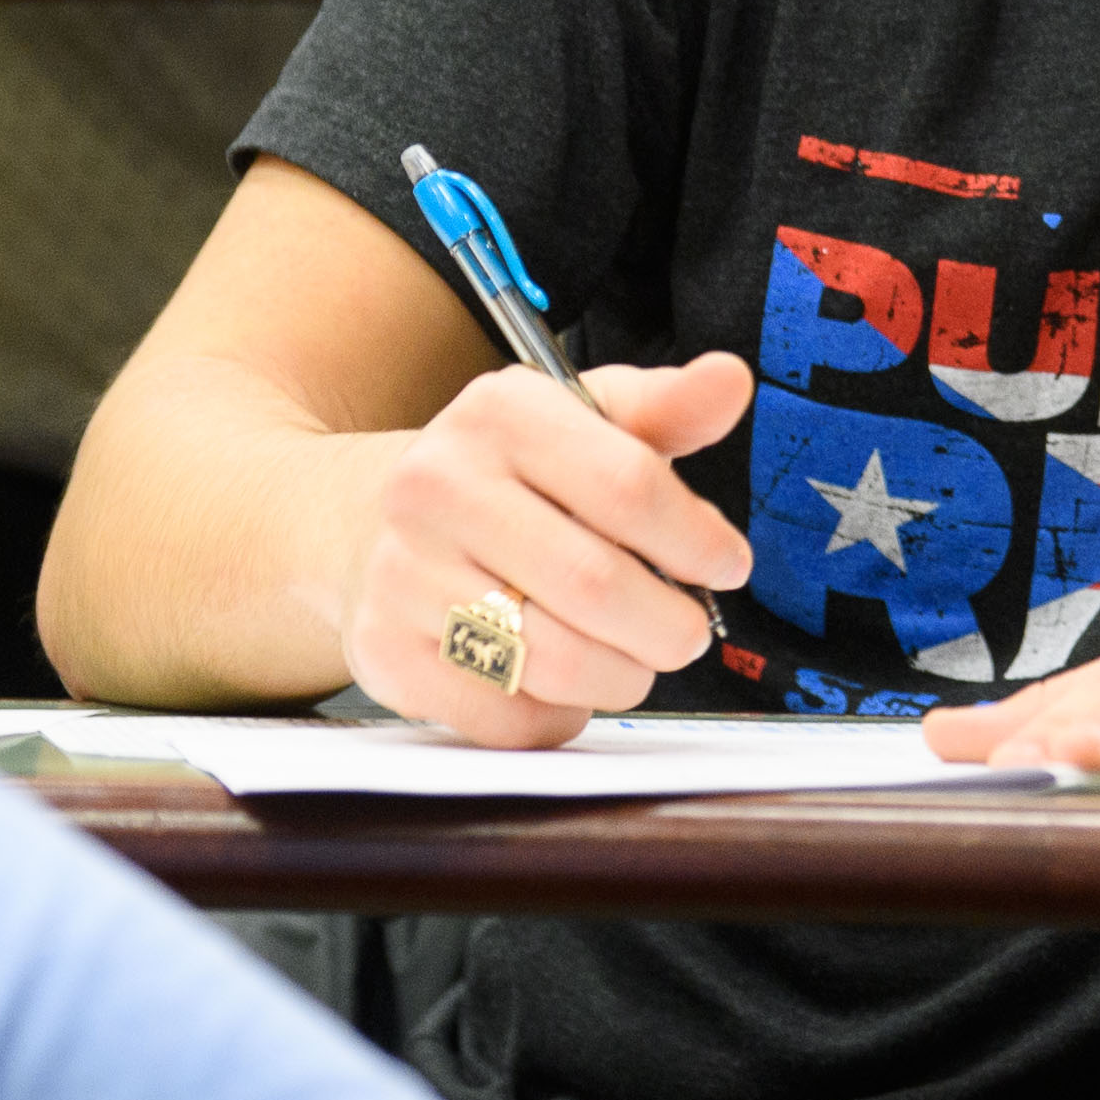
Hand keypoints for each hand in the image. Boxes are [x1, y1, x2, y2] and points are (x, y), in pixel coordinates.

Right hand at [345, 352, 756, 747]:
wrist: (371, 523)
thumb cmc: (506, 476)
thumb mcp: (582, 421)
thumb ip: (664, 409)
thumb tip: (728, 381)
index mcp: (500, 414)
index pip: (627, 485)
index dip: (697, 539)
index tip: (727, 565)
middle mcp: (438, 487)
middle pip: (597, 585)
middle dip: (670, 626)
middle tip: (686, 631)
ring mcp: (405, 574)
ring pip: (559, 661)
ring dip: (622, 675)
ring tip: (630, 656)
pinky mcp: (388, 654)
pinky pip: (509, 718)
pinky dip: (558, 714)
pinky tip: (559, 681)